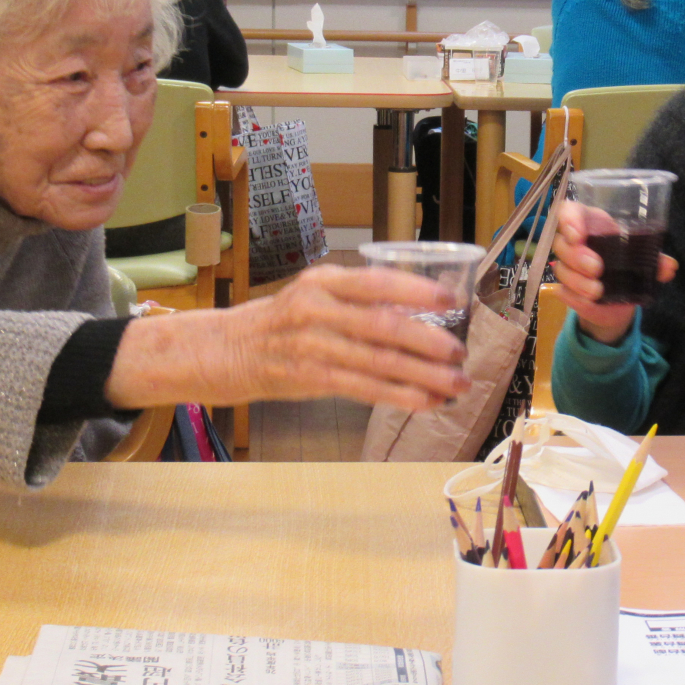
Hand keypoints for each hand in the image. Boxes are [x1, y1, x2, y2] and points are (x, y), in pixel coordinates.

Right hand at [106, 264, 471, 412]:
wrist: (222, 350)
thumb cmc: (278, 325)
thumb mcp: (314, 299)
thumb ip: (359, 305)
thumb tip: (418, 317)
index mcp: (324, 282)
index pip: (378, 282)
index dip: (418, 291)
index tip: (452, 302)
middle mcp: (317, 308)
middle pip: (385, 326)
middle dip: (430, 343)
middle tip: (461, 356)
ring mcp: (311, 344)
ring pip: (379, 361)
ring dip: (424, 376)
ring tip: (456, 385)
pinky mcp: (307, 377)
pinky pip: (362, 388)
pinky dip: (398, 395)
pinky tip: (424, 402)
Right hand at [551, 200, 676, 344]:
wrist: (619, 299)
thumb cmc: (626, 264)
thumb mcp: (641, 259)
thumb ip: (654, 260)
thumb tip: (670, 266)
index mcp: (591, 223)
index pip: (569, 211)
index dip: (568, 220)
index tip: (578, 235)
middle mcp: (574, 242)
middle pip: (561, 242)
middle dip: (577, 255)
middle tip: (597, 268)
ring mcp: (567, 266)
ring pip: (561, 269)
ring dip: (578, 280)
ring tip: (598, 291)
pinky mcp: (566, 289)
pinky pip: (564, 291)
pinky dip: (577, 297)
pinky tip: (591, 302)